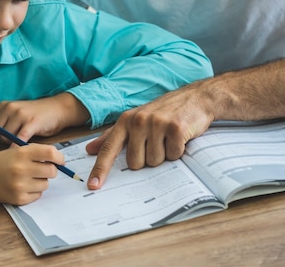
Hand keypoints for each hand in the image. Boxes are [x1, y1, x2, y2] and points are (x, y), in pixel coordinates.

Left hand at [0, 93, 89, 150]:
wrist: (58, 109)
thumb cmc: (36, 114)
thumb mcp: (16, 113)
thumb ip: (3, 121)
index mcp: (4, 105)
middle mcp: (10, 107)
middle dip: (0, 141)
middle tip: (10, 143)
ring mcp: (20, 114)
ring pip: (5, 137)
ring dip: (10, 144)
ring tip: (19, 143)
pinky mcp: (31, 122)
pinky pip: (18, 139)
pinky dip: (17, 148)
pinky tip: (19, 152)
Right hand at [0, 144, 64, 204]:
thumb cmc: (2, 162)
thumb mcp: (17, 150)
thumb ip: (37, 152)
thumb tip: (58, 159)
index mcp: (22, 153)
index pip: (51, 154)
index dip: (59, 157)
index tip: (60, 161)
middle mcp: (21, 169)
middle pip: (52, 171)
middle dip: (50, 170)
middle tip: (42, 169)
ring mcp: (20, 185)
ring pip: (46, 184)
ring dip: (41, 181)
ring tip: (28, 177)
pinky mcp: (19, 198)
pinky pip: (38, 195)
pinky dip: (34, 191)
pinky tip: (23, 186)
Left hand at [85, 85, 213, 189]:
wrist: (194, 98)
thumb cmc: (161, 112)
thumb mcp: (134, 120)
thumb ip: (112, 136)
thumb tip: (90, 149)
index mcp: (125, 120)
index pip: (109, 148)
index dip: (100, 169)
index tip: (93, 185)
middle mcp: (138, 121)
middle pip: (135, 163)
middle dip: (147, 159)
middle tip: (156, 143)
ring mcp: (157, 124)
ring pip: (155, 161)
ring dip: (163, 155)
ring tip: (167, 138)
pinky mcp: (176, 128)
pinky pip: (173, 156)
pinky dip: (178, 151)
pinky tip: (179, 137)